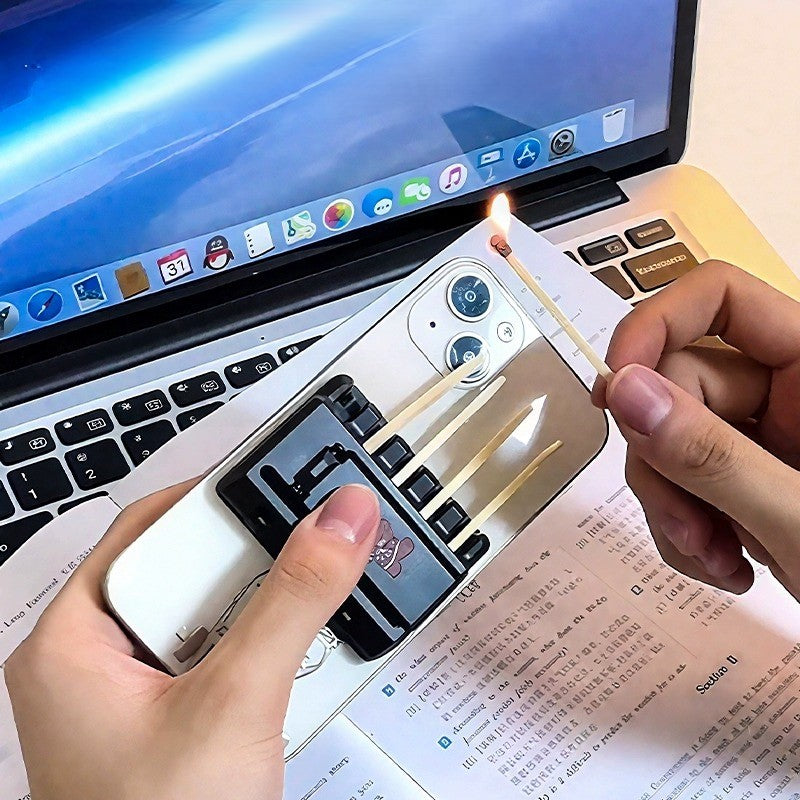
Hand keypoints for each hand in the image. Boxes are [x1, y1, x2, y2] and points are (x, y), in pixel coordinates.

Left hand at [5, 482, 379, 799]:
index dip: (216, 503)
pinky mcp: (173, 716)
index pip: (147, 530)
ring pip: (212, 614)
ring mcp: (137, 693)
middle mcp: (98, 661)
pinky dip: (264, 653)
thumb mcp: (235, 703)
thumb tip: (339, 521)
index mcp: (71, 644)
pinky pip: (224, 654)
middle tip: (306, 564)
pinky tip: (293, 666)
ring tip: (304, 626)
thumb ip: (291, 603)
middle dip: (254, 571)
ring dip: (267, 617)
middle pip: (187, 569)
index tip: (283, 489)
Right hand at [593, 261, 799, 600]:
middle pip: (679, 386)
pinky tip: (726, 568)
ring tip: (715, 561)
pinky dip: (687, 527)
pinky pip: (683, 481)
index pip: (721, 297)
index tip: (613, 392)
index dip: (655, 328)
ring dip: (674, 505)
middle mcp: (787, 390)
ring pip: (669, 439)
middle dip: (666, 461)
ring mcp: (765, 436)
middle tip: (687, 529)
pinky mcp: (746, 478)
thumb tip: (623, 391)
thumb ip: (714, 456)